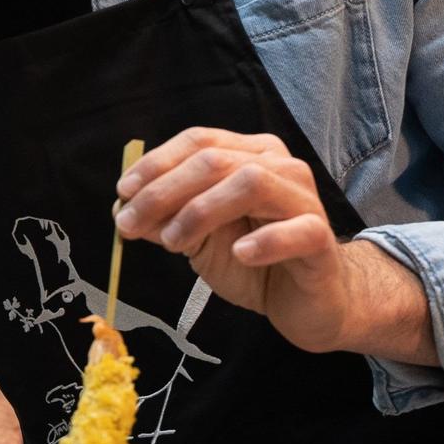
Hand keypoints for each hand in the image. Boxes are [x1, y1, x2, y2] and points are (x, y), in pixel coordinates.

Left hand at [116, 129, 406, 356]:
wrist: (308, 302)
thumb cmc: (254, 262)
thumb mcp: (199, 240)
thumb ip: (166, 221)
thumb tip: (122, 210)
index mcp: (250, 155)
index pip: (199, 142)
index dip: (156, 164)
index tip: (123, 193)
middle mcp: (279, 167)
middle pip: (216, 160)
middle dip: (164, 191)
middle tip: (131, 225)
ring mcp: (304, 200)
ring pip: (251, 183)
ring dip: (202, 210)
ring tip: (175, 243)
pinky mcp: (321, 239)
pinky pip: (298, 230)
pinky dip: (264, 241)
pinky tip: (240, 254)